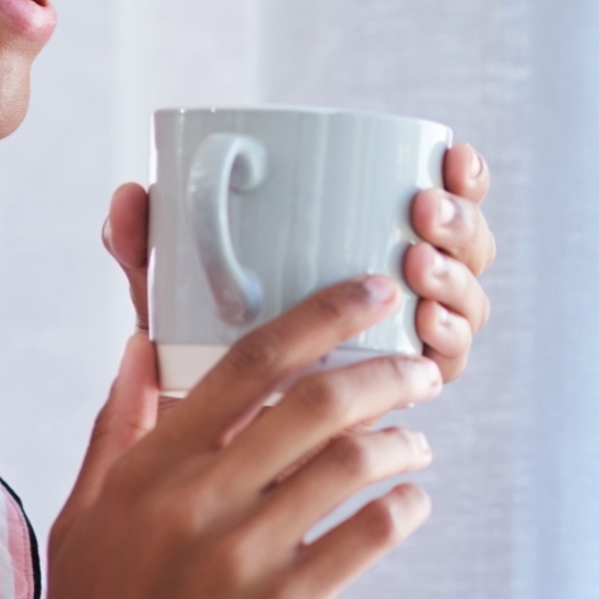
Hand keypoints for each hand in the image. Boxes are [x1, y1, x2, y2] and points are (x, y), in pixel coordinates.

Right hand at [45, 278, 438, 598]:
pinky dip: (403, 511)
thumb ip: (119, 426)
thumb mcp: (83, 516)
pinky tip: (409, 504)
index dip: (320, 315)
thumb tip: (138, 344)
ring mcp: (244, 559)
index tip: (370, 292)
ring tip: (416, 441)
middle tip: (419, 369)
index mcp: (154, 467)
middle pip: (315, 404)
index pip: (248, 364)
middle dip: (385, 373)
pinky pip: (365, 540)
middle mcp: (201, 502)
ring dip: (401, 442)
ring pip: (351, 466)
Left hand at [100, 141, 496, 382]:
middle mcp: (404, 280)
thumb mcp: (172, 289)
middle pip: (467, 242)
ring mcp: (413, 334)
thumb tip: (130, 194)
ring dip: (455, 278)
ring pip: (468, 299)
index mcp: (368, 233)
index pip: (442, 190)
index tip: (451, 156)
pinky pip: (450, 362)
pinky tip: (427, 332)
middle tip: (421, 215)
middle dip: (459, 222)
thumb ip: (147, 245)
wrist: (203, 443)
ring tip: (418, 270)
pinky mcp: (410, 389)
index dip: (464, 173)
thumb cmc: (193, 340)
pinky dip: (447, 342)